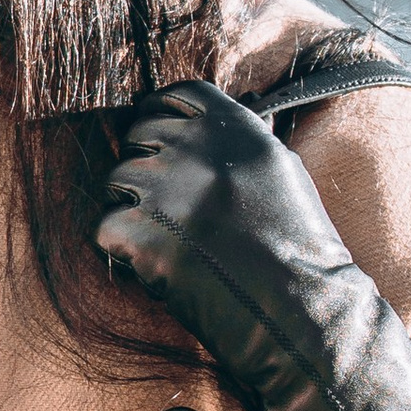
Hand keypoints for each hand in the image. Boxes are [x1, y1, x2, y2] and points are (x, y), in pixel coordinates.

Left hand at [95, 81, 410, 410]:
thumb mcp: (283, 175)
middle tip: (168, 210)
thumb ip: (240, 145)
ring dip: (132, 209)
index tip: (161, 143)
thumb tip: (200, 129)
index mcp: (237, 128)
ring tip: (169, 242)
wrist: (304, 315)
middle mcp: (198, 149)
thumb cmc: (303, 254)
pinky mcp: (144, 235)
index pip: (175, 95)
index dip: (161, 116)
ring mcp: (168, 189)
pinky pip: (105, 228)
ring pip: (115, 179)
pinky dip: (123, 252)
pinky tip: (157, 269)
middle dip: (145, 167)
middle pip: (137, 134)